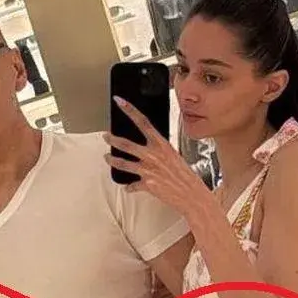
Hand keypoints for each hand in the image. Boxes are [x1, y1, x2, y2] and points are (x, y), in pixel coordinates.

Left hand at [104, 96, 210, 216]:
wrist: (192, 195)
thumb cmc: (186, 176)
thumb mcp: (175, 156)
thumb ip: (160, 151)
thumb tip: (151, 149)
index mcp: (162, 145)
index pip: (143, 122)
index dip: (130, 110)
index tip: (120, 102)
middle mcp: (153, 156)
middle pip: (126, 144)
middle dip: (112, 139)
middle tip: (106, 136)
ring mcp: (148, 170)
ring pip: (122, 163)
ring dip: (112, 160)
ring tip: (107, 158)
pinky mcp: (146, 184)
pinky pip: (132, 185)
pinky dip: (129, 186)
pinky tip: (128, 187)